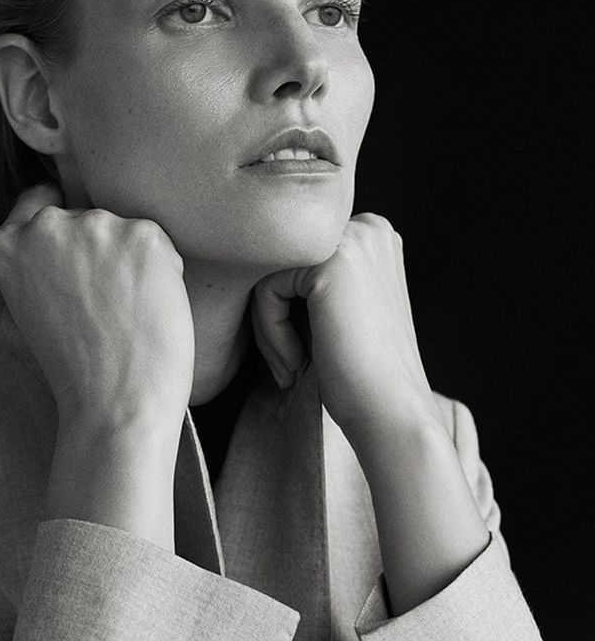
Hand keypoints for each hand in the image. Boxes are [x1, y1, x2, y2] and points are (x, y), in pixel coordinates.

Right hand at [0, 182, 194, 433]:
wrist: (116, 402)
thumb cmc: (77, 370)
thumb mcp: (30, 308)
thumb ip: (40, 265)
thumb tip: (70, 245)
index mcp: (9, 245)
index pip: (38, 199)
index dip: (62, 217)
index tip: (76, 243)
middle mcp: (48, 226)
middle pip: (89, 217)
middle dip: (103, 249)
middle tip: (106, 304)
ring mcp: (96, 226)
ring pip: (126, 230)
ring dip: (134, 260)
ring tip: (128, 311)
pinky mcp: (143, 234)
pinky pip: (160, 243)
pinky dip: (164, 271)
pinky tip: (150, 307)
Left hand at [251, 213, 441, 444]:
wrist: (391, 413)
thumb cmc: (361, 375)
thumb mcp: (342, 312)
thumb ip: (314, 283)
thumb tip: (251, 269)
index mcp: (373, 237)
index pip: (296, 263)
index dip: (288, 313)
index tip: (303, 356)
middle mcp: (368, 228)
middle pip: (280, 265)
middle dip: (275, 320)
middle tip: (294, 366)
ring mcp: (352, 240)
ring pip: (268, 278)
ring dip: (271, 331)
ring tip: (295, 367)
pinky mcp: (330, 263)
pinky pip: (266, 291)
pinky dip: (271, 334)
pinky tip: (298, 363)